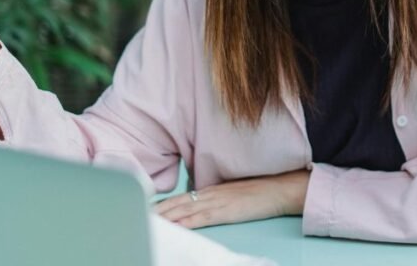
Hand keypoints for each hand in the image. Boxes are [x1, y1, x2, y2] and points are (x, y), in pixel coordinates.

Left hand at [154, 169, 309, 228]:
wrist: (280, 189)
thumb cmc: (260, 193)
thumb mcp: (233, 194)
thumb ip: (216, 199)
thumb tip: (202, 207)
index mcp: (211, 190)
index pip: (180, 198)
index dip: (162, 205)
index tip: (146, 210)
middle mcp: (209, 194)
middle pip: (176, 203)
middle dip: (156, 211)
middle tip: (135, 216)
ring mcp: (216, 202)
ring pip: (183, 210)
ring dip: (165, 218)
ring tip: (148, 223)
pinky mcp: (225, 212)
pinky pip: (200, 219)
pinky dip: (185, 223)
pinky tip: (175, 228)